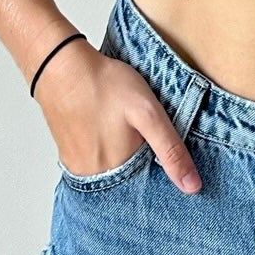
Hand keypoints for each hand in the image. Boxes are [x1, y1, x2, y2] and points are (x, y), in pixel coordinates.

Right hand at [33, 42, 201, 193]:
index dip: (162, 173)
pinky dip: (105, 152)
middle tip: (141, 136)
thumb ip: (171, 150)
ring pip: (112, 172)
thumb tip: (193, 187)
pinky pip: (94, 163)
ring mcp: (78, 167)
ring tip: (124, 132)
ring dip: (123, 159)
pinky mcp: (68, 154)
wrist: (61, 66)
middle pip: (129, 182)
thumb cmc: (104, 85)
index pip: (149, 188)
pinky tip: (108, 131)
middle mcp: (95, 177)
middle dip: (142, 166)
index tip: (166, 157)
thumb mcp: (148, 113)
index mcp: (118, 172)